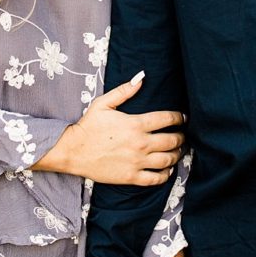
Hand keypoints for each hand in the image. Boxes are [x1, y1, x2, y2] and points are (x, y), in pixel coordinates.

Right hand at [34, 72, 184, 186]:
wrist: (72, 151)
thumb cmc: (88, 126)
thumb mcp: (103, 103)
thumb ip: (124, 91)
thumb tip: (141, 77)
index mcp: (135, 124)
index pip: (167, 119)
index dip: (179, 117)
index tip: (183, 118)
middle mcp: (140, 143)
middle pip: (172, 140)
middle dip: (181, 137)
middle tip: (182, 136)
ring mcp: (137, 162)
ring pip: (168, 160)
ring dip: (176, 155)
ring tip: (177, 151)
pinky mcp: (131, 177)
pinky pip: (156, 179)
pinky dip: (166, 174)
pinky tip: (166, 170)